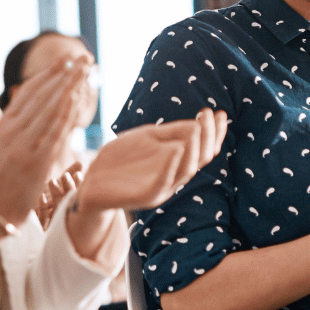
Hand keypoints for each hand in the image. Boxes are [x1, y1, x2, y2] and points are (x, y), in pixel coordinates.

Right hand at [0, 58, 95, 221]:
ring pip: (49, 108)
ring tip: (85, 71)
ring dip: (69, 86)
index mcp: (4, 124)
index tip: (67, 59)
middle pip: (42, 94)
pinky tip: (77, 98)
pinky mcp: (34, 161)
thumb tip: (38, 107)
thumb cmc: (3, 180)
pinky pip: (53, 131)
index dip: (49, 73)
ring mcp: (23, 144)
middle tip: (83, 57)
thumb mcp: (5, 145)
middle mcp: (12, 130)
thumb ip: (19, 125)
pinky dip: (65, 112)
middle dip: (65, 73)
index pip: (29, 91)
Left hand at [79, 109, 228, 211]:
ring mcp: (161, 188)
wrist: (91, 182)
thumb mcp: (147, 139)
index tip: (219, 112)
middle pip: (201, 159)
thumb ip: (170, 133)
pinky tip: (176, 149)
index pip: (203, 149)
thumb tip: (197, 123)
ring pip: (186, 171)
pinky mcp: (145, 197)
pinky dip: (171, 166)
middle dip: (208, 136)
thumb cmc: (120, 159)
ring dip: (194, 149)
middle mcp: (173, 177)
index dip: (214, 133)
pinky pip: (162, 183)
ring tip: (197, 128)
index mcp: (176, 163)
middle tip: (208, 114)